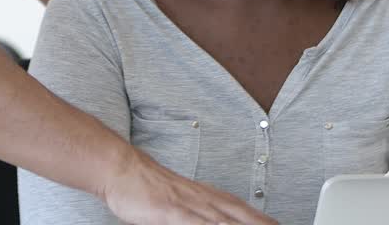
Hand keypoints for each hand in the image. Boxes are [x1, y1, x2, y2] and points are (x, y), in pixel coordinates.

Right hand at [99, 147, 277, 224]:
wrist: (123, 168)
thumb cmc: (149, 189)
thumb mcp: (181, 203)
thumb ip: (200, 216)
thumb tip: (217, 219)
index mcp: (211, 198)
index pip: (247, 214)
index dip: (265, 221)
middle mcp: (207, 200)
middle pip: (244, 217)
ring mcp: (192, 206)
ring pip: (226, 222)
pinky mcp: (174, 212)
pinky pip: (197, 224)